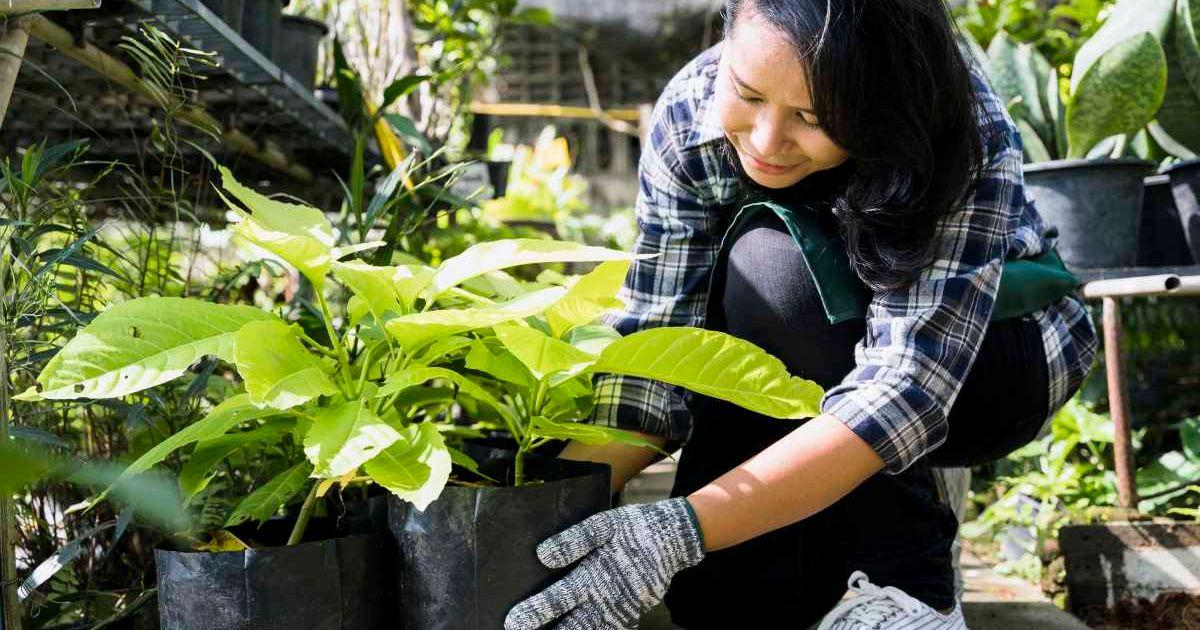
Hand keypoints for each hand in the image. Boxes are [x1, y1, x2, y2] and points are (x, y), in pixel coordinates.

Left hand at [504, 497, 706, 629]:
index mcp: (596, 576)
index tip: (513, 622)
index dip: (536, 612)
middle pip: (572, 628)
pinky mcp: (629, 615)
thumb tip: (543, 554)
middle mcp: (606, 600)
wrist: (674, 539)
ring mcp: (620, 612)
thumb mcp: (605, 524)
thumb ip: (574, 539)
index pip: (559, 599)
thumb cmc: (634, 528)